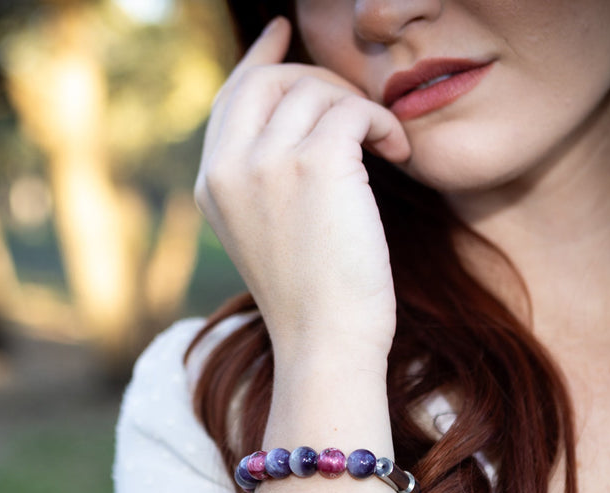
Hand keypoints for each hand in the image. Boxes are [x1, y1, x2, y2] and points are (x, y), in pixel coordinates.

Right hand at [194, 17, 410, 365]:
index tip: (284, 31)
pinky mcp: (315, 163)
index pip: (230, 98)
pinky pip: (354, 109)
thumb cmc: (313, 301)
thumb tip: (301, 122)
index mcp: (213, 186)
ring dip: (361, 109)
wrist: (326, 345)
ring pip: (317, 91)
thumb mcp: (270, 234)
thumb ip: (267, 179)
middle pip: (269, 79)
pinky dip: (382, 123)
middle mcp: (228, 168)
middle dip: (320, 81)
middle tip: (359, 109)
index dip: (260, 57)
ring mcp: (266, 162)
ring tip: (386, 146)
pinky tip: (396, 153)